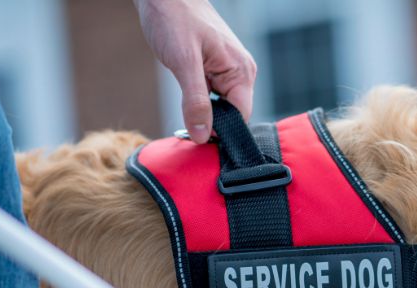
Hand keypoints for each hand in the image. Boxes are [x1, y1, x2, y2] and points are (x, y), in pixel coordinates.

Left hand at [134, 0, 256, 142]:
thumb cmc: (175, 17)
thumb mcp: (184, 62)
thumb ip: (195, 101)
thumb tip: (202, 136)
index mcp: (241, 71)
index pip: (240, 117)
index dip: (221, 132)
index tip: (199, 140)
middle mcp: (240, 73)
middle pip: (232, 115)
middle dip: (211, 124)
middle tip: (187, 130)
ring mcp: (228, 71)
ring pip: (220, 107)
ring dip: (202, 113)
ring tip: (185, 113)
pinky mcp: (215, 70)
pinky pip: (212, 97)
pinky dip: (198, 103)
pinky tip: (186, 101)